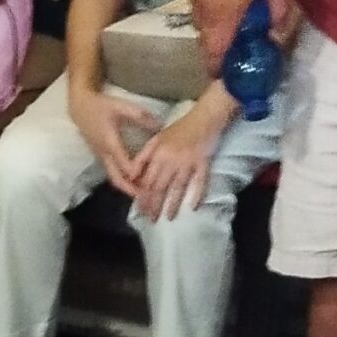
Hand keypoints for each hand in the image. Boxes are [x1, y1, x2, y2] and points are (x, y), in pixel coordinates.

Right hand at [68, 83, 161, 192]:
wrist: (79, 107)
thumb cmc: (101, 105)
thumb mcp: (121, 106)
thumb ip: (140, 116)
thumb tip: (159, 125)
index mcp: (110, 142)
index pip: (123, 164)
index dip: (136, 175)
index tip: (149, 181)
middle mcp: (104, 153)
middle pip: (116, 178)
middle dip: (130, 189)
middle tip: (145, 197)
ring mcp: (100, 156)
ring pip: (113, 177)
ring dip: (126, 187)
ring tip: (141, 193)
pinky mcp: (100, 156)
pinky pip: (111, 172)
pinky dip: (122, 180)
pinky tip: (133, 181)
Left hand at [129, 103, 226, 221]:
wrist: (205, 116)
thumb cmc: (179, 128)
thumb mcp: (156, 139)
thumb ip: (143, 157)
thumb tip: (132, 175)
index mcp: (158, 154)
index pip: (147, 180)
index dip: (143, 196)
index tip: (140, 209)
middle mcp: (171, 160)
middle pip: (160, 187)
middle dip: (154, 205)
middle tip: (151, 219)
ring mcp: (188, 162)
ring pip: (178, 187)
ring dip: (172, 204)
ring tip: (169, 218)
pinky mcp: (203, 163)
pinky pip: (200, 181)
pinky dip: (197, 194)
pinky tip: (193, 207)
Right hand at [188, 0, 289, 71]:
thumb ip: (277, 11)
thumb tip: (277, 32)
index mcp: (224, 16)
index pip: (213, 54)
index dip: (217, 69)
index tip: (224, 76)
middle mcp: (204, 12)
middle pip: (205, 43)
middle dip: (216, 51)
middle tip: (232, 51)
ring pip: (200, 26)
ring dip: (213, 31)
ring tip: (229, 26)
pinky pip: (198, 9)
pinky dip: (209, 14)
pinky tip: (223, 3)